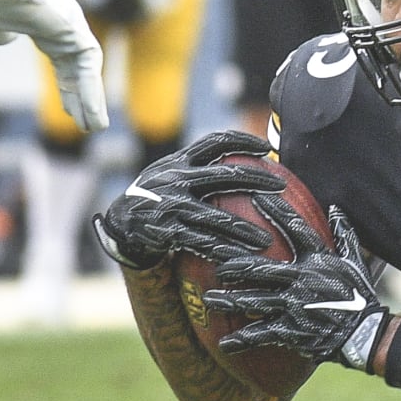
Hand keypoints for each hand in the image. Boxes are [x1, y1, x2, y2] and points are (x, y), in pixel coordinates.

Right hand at [0, 0, 108, 130]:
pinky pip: (88, 70)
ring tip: (96, 126)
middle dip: (84, 100)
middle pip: (80, 74)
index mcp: (51, 31)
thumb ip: (2, 33)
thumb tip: (2, 40)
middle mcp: (68, 32)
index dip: (69, 89)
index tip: (71, 110)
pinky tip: (92, 113)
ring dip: (92, 101)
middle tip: (91, 125)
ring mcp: (76, 32)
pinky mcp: (78, 34)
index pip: (65, 67)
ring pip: (87, 75)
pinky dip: (90, 92)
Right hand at [92, 130, 285, 269]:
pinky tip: (242, 260)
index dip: (243, 141)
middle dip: (257, 179)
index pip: (215, 142)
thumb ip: (195, 164)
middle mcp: (175, 179)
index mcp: (178, 162)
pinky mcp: (167, 232)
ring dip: (245, 230)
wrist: (119, 224)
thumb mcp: (168, 172)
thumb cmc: (154, 196)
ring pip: (218, 218)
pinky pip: (202, 244)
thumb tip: (240, 157)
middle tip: (281, 186)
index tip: (266, 147)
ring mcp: (171, 206)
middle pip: (226, 176)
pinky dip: (224, 252)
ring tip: (266, 239)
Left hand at [205, 203, 389, 371]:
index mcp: (318, 260)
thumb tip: (335, 208)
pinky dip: (242, 339)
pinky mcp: (292, 330)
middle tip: (215, 260)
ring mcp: (295, 306)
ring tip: (210, 299)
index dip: (276, 210)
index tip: (256, 194)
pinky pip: (261, 334)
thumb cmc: (358, 295)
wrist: (364, 333)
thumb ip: (344, 234)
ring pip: (255, 301)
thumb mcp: (355, 261)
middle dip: (235, 264)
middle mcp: (304, 280)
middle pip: (262, 268)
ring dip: (230, 301)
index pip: (295, 228)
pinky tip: (225, 343)